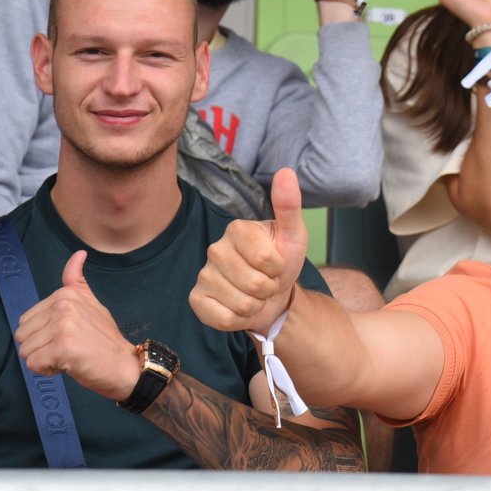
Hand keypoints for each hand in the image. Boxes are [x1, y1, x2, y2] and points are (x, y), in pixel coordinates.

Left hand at [15, 251, 143, 401]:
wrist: (124, 366)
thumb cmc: (104, 340)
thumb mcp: (92, 304)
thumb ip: (77, 282)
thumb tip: (79, 254)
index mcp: (65, 294)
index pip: (26, 320)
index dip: (43, 335)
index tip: (68, 336)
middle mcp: (63, 306)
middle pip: (22, 335)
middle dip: (40, 348)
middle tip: (67, 349)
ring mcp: (63, 325)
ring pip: (26, 351)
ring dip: (43, 361)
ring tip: (68, 357)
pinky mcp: (63, 347)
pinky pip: (33, 364)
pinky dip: (46, 371)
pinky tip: (68, 365)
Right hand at [191, 168, 309, 334]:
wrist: (272, 296)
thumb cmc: (282, 262)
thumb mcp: (293, 234)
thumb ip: (289, 205)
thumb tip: (286, 172)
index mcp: (237, 229)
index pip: (266, 258)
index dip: (278, 267)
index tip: (276, 263)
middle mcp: (215, 249)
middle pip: (254, 283)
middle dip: (268, 288)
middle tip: (266, 281)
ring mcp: (203, 275)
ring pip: (241, 303)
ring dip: (256, 304)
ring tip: (255, 294)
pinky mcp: (196, 300)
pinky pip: (224, 318)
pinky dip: (239, 319)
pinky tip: (238, 307)